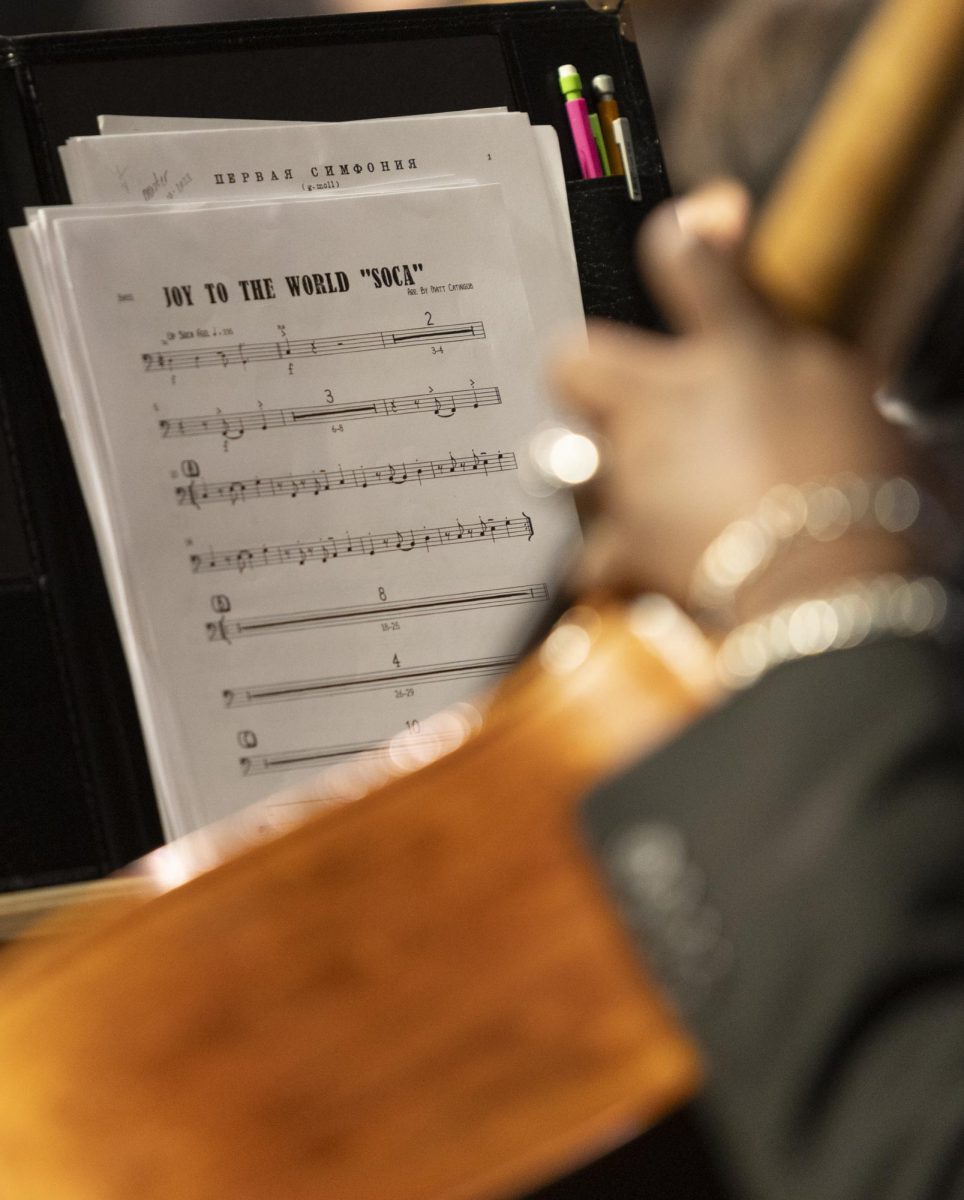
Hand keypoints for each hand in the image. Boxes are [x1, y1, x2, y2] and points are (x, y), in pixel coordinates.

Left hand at [548, 181, 914, 612]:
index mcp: (737, 352)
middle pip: (574, 358)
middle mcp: (669, 403)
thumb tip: (796, 361)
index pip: (685, 259)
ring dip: (591, 470)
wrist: (834, 580)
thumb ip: (810, 362)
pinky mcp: (624, 544)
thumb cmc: (871, 493)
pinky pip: (588, 552)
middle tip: (620, 398)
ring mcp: (635, 473)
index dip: (680, 237)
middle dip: (586, 372)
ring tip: (632, 488)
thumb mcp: (853, 401)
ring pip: (562, 455)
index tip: (682, 236)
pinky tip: (633, 564)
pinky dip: (608, 561)